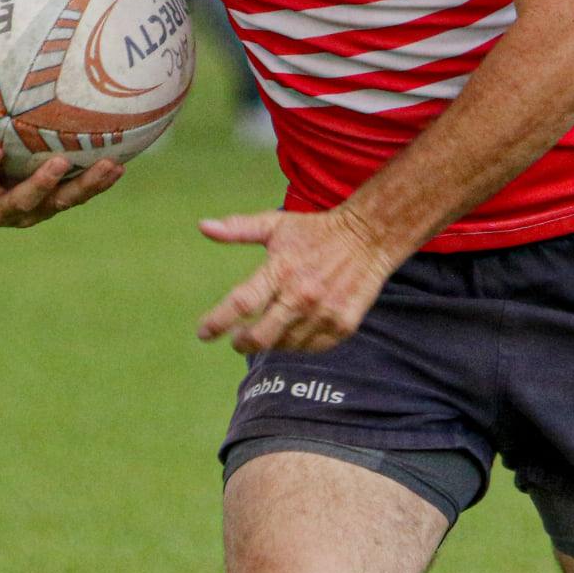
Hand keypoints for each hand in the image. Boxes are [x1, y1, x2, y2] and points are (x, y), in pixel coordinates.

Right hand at [0, 62, 121, 227]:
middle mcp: (2, 210)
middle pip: (23, 201)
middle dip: (40, 185)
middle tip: (59, 164)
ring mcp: (33, 212)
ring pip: (61, 202)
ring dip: (86, 185)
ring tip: (108, 166)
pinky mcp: (55, 208)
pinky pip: (79, 196)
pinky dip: (99, 183)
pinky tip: (119, 165)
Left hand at [196, 206, 394, 354]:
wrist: (370, 236)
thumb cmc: (316, 231)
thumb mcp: (275, 225)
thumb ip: (238, 229)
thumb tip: (203, 226)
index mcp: (281, 269)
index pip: (241, 303)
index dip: (218, 321)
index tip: (203, 332)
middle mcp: (302, 295)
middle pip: (261, 336)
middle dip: (242, 343)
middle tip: (238, 339)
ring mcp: (324, 313)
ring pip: (285, 345)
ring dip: (272, 342)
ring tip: (269, 330)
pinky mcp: (343, 325)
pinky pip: (311, 347)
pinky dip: (298, 344)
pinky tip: (294, 331)